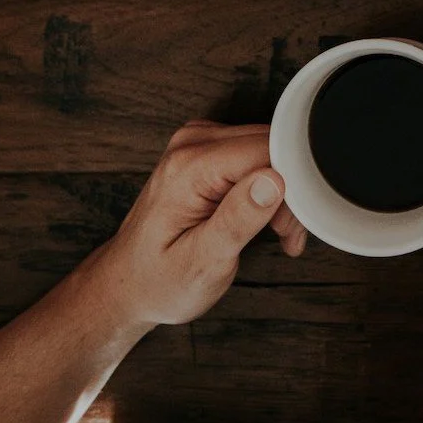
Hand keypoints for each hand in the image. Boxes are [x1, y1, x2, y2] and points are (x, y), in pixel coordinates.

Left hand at [88, 122, 306, 329]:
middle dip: (291, 191)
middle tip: (286, 235)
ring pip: (270, 149)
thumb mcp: (202, 264)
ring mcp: (199, 140)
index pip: (268, 149)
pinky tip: (263, 217)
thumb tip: (274, 180)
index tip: (291, 224)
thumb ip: (238, 220)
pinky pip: (257, 154)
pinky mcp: (208, 148)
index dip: (293, 184)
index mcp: (190, 166)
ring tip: (276, 233)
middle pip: (272, 145)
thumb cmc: (160, 280)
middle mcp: (193, 142)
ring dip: (283, 191)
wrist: (129, 281)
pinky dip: (269, 186)